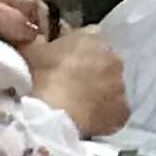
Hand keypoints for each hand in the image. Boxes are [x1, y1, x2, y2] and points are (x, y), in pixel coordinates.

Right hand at [21, 26, 128, 140]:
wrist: (54, 114)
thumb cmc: (43, 76)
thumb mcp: (31, 50)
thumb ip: (38, 39)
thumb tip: (37, 35)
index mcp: (94, 38)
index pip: (90, 37)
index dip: (78, 49)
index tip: (65, 60)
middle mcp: (114, 58)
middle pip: (105, 62)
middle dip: (92, 70)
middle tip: (71, 84)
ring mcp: (121, 86)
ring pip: (112, 87)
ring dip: (100, 92)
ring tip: (78, 104)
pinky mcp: (123, 111)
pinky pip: (115, 111)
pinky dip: (105, 114)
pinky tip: (88, 119)